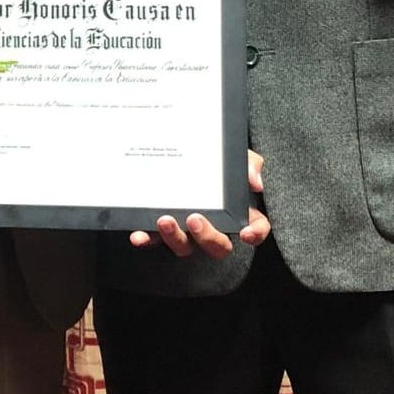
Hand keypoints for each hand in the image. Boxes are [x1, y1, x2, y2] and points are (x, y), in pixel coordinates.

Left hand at [129, 151, 269, 255]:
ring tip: (165, 220)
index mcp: (237, 212)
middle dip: (207, 237)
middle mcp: (212, 226)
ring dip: (175, 238)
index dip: (254, 234)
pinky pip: (155, 239)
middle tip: (195, 219)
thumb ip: (248, 164)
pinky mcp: (161, 227)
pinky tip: (138, 235)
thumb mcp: (234, 156)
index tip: (246, 233)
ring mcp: (186, 230)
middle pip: (218, 246)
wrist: (177, 147)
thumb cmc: (214, 159)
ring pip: (185, 246)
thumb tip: (254, 182)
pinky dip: (147, 239)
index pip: (255, 228)